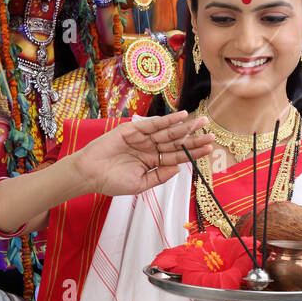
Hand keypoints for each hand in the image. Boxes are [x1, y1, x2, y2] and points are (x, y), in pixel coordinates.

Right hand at [67, 111, 211, 197]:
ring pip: (168, 132)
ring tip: (202, 122)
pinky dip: (168, 119)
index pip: (176, 156)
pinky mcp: (133, 130)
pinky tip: (182, 116)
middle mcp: (149, 149)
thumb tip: (179, 168)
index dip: (192, 153)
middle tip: (211, 134)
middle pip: (176, 143)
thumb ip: (160, 176)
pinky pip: (154, 124)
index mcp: (152, 162)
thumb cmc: (111, 181)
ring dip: (185, 127)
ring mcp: (142, 138)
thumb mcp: (140, 184)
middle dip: (193, 139)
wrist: (90, 173)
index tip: (208, 149)